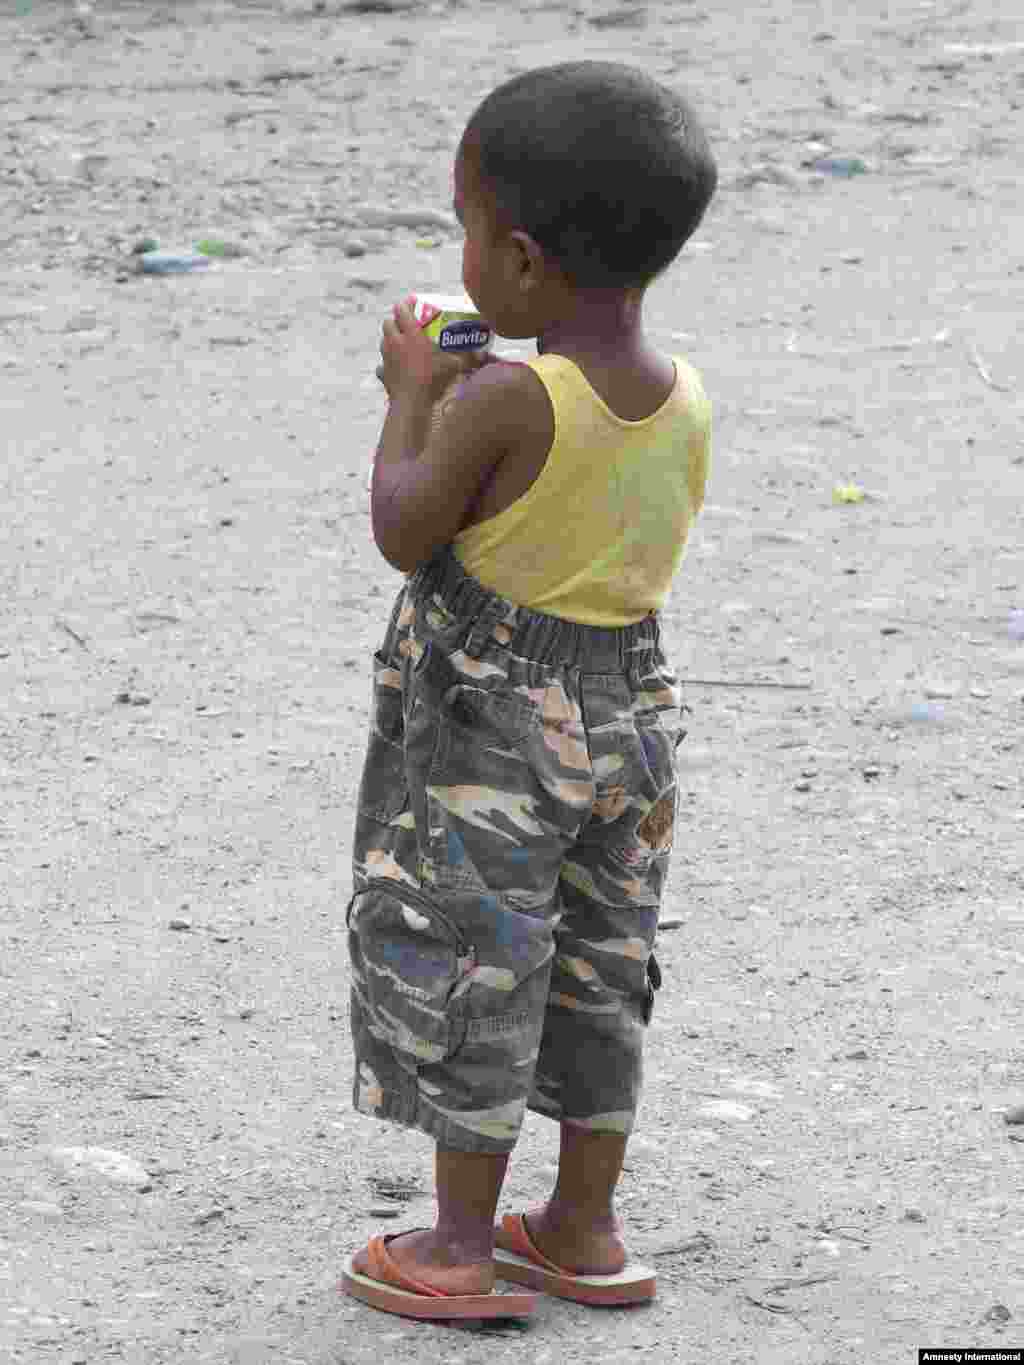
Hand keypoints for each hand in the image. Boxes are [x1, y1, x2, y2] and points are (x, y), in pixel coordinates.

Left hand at [376, 299, 493, 400]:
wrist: (412, 403)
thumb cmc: (433, 381)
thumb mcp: (453, 367)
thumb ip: (464, 358)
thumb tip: (481, 356)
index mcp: (412, 335)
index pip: (402, 310)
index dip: (405, 305)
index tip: (410, 304)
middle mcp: (395, 342)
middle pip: (387, 322)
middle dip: (395, 321)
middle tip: (405, 325)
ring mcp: (386, 358)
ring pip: (383, 342)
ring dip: (390, 340)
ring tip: (401, 345)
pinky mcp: (383, 373)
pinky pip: (382, 365)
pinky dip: (387, 365)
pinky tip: (395, 369)